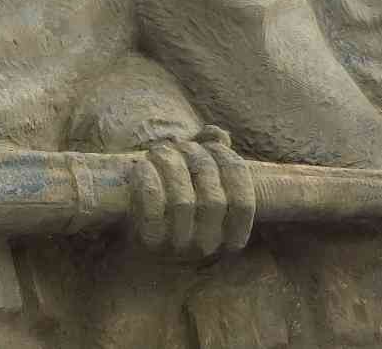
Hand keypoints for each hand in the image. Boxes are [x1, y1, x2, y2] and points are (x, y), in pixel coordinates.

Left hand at [128, 125, 254, 257]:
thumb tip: (215, 134)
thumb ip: (214, 145)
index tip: (215, 146)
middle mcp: (207, 245)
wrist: (139, 214)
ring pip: (182, 203)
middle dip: (198, 162)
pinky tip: (143, 167)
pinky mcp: (150, 242)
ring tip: (160, 151)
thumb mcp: (203, 167)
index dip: (231, 168)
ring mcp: (178, 246)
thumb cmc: (180, 184)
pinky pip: (152, 213)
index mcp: (229, 233)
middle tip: (181, 144)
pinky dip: (149, 184)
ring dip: (172, 167)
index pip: (242, 204)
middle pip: (213, 201)